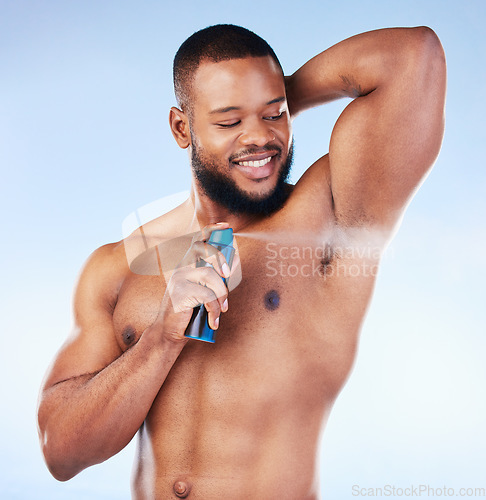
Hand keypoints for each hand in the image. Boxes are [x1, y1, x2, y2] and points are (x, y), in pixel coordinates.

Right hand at [154, 222, 231, 343]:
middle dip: (220, 258)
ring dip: (222, 296)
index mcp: (186, 265)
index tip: (226, 226)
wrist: (169, 332)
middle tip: (227, 275)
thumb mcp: (203, 291)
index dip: (211, 230)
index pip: (197, 240)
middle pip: (203, 249)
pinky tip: (214, 320)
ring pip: (210, 276)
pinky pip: (207, 296)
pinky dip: (215, 309)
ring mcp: (179, 279)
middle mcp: (181, 268)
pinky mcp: (180, 293)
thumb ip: (215, 278)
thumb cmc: (189, 311)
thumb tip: (234, 263)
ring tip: (221, 310)